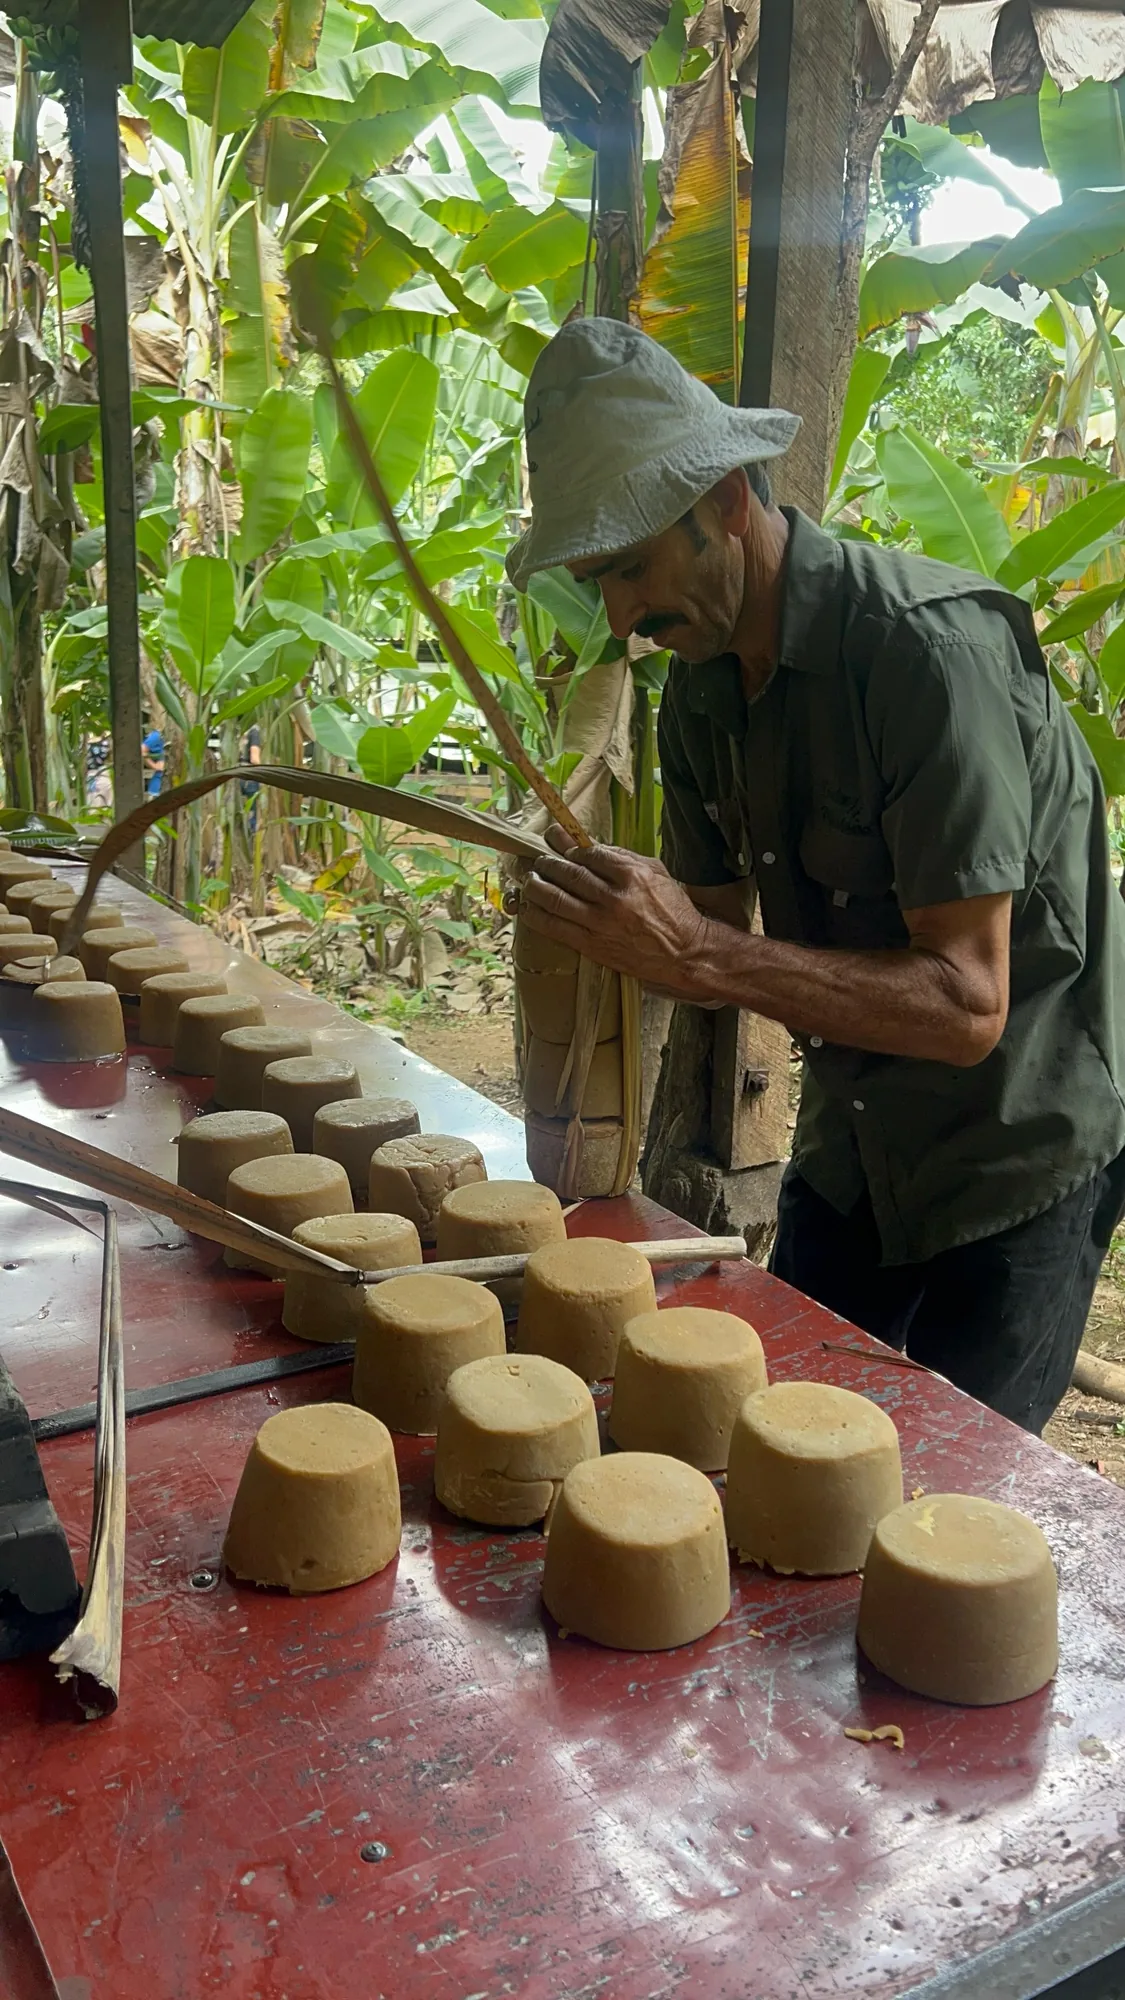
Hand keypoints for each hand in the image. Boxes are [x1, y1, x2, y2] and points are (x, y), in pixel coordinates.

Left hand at [520, 827, 715, 998]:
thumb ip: (623, 857)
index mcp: (632, 875)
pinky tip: (527, 906)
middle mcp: (614, 898)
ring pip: (555, 898)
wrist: (684, 952)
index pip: (589, 853)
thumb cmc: (672, 910)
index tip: (561, 845)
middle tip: (539, 859)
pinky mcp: (592, 945)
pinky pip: (554, 927)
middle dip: (547, 863)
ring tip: (529, 879)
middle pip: (568, 873)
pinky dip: (536, 915)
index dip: (570, 847)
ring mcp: (600, 923)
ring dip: (535, 885)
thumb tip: (588, 844)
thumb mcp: (655, 872)